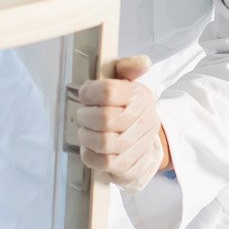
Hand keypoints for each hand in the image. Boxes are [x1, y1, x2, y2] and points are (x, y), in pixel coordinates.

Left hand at [75, 55, 170, 191]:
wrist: (145, 144)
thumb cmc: (129, 111)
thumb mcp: (128, 84)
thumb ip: (129, 68)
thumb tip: (144, 62)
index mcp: (140, 96)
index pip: (109, 91)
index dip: (90, 93)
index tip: (85, 94)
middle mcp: (144, 120)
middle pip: (104, 119)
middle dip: (86, 117)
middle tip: (83, 115)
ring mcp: (138, 145)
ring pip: (103, 142)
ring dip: (86, 136)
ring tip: (86, 131)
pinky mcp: (128, 166)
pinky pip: (102, 162)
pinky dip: (90, 154)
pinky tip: (91, 147)